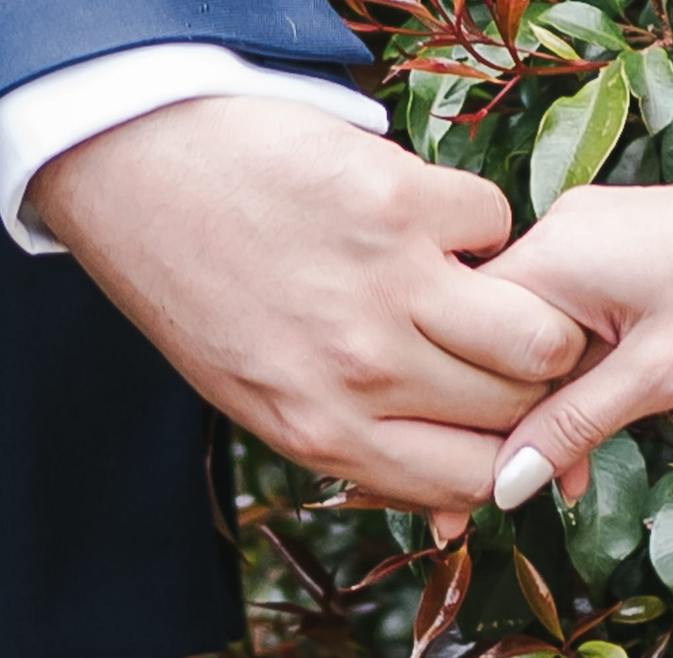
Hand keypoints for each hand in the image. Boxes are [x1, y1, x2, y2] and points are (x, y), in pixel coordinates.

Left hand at [30, 97, 586, 514]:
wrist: (136, 162)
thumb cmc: (194, 280)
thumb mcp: (257, 397)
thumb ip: (355, 446)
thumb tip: (451, 509)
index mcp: (321, 433)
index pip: (475, 481)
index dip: (508, 447)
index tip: (504, 411)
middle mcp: (359, 373)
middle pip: (515, 405)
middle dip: (521, 374)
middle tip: (497, 332)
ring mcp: (383, 288)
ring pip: (536, 332)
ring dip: (526, 303)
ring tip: (482, 279)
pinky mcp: (398, 202)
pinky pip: (495, 221)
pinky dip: (475, 217)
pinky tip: (428, 214)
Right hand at [476, 163, 672, 508]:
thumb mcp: (657, 376)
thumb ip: (571, 426)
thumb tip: (505, 482)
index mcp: (552, 252)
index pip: (469, 339)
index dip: (471, 418)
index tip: (476, 493)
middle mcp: (559, 229)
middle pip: (501, 336)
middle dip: (514, 417)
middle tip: (520, 498)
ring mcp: (590, 231)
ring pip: (541, 329)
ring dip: (555, 397)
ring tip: (574, 477)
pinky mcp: (619, 240)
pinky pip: (576, 309)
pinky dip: (585, 364)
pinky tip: (602, 418)